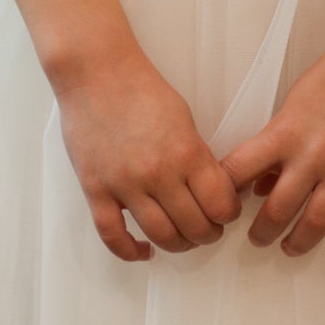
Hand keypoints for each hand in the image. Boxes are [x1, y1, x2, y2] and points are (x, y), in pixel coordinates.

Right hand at [54, 42, 241, 262]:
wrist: (96, 73)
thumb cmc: (142, 89)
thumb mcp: (184, 117)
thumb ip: (196, 155)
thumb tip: (211, 188)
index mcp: (186, 151)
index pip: (220, 204)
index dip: (228, 214)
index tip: (226, 212)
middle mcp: (158, 173)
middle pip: (194, 227)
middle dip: (208, 234)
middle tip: (208, 229)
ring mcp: (124, 184)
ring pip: (160, 236)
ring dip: (178, 245)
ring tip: (183, 239)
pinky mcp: (96, 190)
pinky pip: (113, 235)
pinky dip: (130, 251)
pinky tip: (144, 251)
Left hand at [218, 31, 324, 260]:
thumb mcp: (294, 104)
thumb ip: (276, 145)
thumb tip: (259, 185)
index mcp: (285, 132)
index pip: (238, 172)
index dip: (223, 196)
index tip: (222, 209)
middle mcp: (312, 155)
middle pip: (277, 211)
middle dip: (262, 233)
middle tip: (258, 239)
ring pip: (316, 223)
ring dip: (298, 243)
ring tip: (290, 248)